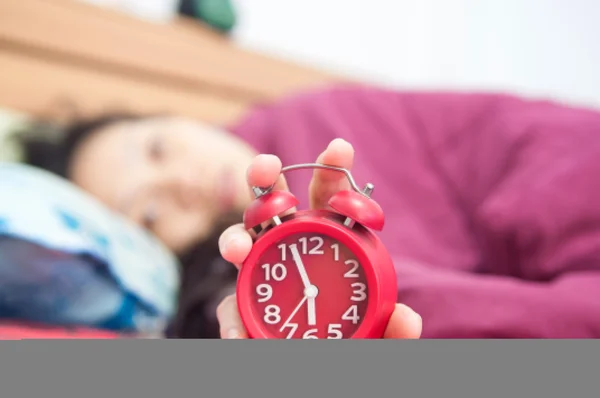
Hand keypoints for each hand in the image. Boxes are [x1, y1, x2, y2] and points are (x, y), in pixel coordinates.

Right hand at [216, 138, 422, 338]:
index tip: (340, 149)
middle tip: (266, 165)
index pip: (329, 203)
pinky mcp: (244, 308)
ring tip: (239, 247)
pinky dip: (232, 320)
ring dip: (235, 238)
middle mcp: (291, 252)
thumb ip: (392, 331)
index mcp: (328, 244)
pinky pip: (231, 307)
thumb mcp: (377, 338)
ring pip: (242, 244)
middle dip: (267, 180)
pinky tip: (240, 335)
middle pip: (275, 208)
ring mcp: (263, 277)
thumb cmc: (350, 341)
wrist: (318, 375)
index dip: (333, 174)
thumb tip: (407, 317)